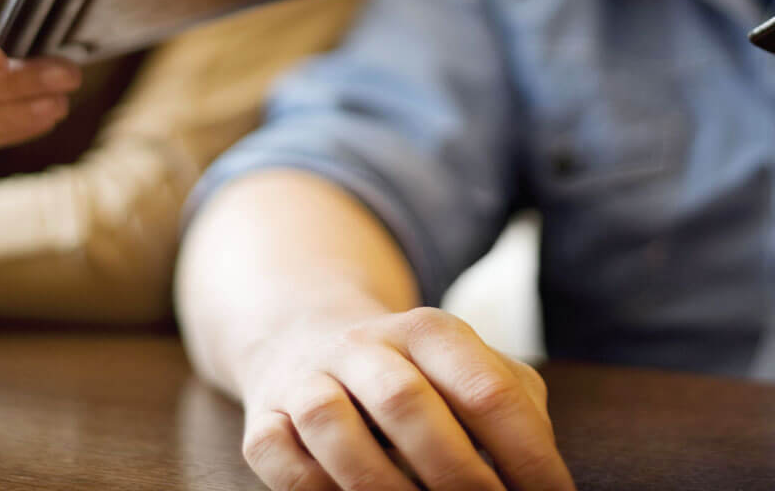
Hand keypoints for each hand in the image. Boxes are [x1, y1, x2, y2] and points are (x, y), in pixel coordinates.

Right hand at [239, 306, 573, 490]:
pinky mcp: (263, 419)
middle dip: (455, 472)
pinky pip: (278, 455)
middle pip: (404, 400)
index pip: (484, 387)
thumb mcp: (469, 370)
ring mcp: (307, 379)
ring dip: (379, 485)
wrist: (307, 339)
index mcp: (427, 331)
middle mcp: (363, 346)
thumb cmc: (417, 377)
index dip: (526, 454)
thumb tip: (543, 481)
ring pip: (330, 422)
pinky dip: (314, 489)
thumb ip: (514, 407)